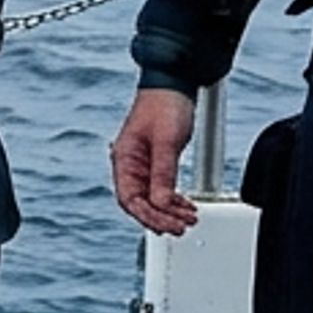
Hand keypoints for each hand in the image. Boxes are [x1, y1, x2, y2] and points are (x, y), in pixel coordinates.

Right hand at [110, 88, 199, 235]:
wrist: (174, 84)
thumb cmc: (165, 106)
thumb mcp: (166, 142)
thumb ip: (163, 174)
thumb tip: (162, 204)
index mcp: (125, 160)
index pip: (130, 199)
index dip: (148, 216)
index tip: (168, 225)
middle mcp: (130, 165)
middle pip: (139, 204)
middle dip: (160, 218)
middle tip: (181, 228)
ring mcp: (143, 165)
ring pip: (151, 199)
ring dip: (168, 212)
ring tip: (188, 220)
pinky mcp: (155, 162)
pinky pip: (161, 189)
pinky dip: (172, 200)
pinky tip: (184, 206)